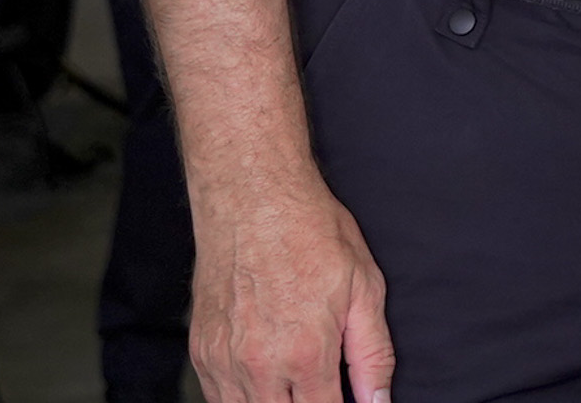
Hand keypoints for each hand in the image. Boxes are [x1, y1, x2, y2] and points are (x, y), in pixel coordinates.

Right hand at [192, 175, 393, 402]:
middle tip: (319, 388)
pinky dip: (240, 399)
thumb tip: (379, 401)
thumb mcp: (363, 287)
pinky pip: (217, 398)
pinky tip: (263, 383)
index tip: (346, 401)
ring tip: (293, 386)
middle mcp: (260, 367)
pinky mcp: (201, 351)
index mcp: (307, 355)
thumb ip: (373, 353)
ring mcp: (224, 361)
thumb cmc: (310, 232)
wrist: (252, 197)